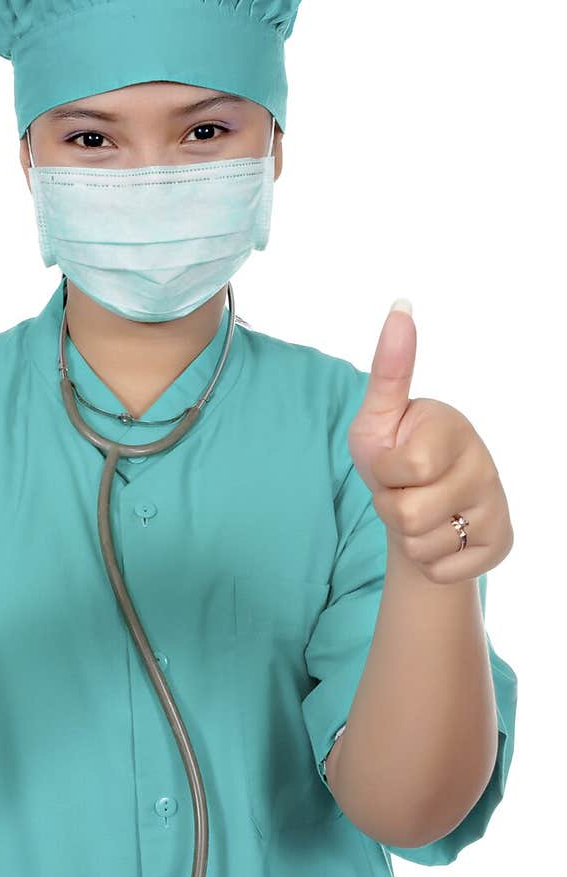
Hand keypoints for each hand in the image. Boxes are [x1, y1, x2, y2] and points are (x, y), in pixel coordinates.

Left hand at [346, 301, 513, 583]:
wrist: (415, 511)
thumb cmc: (392, 455)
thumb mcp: (378, 417)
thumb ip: (389, 369)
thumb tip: (401, 306)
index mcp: (454, 426)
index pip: (406, 468)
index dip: (385, 473)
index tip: (394, 461)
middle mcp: (484, 463)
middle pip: (408, 514)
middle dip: (390, 508)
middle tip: (403, 492)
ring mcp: (495, 504)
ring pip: (423, 545)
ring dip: (406, 537)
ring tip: (418, 513)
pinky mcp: (499, 543)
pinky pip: (441, 570)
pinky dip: (428, 562)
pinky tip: (438, 539)